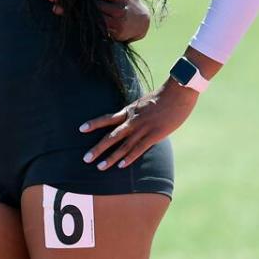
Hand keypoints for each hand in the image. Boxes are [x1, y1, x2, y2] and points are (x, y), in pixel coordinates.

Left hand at [46, 0, 150, 41]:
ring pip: (90, 17)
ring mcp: (115, 23)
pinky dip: (80, 23)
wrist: (142, 22)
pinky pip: (93, 28)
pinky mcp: (112, 33)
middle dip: (72, 1)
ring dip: (73, 13)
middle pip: (91, 5)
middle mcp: (118, 10)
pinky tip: (67, 19)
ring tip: (55, 8)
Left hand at [79, 79, 197, 169]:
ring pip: (123, 145)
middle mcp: (132, 120)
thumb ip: (137, 112)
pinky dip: (130, 157)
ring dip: (111, 157)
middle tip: (85, 158)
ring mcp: (143, 128)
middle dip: (97, 148)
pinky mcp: (155, 134)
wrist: (178, 91)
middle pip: (111, 136)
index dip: (94, 123)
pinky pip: (139, 148)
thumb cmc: (164, 96)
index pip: (107, 118)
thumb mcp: (144, 102)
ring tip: (99, 167)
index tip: (81, 129)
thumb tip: (133, 117)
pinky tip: (121, 166)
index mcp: (128, 110)